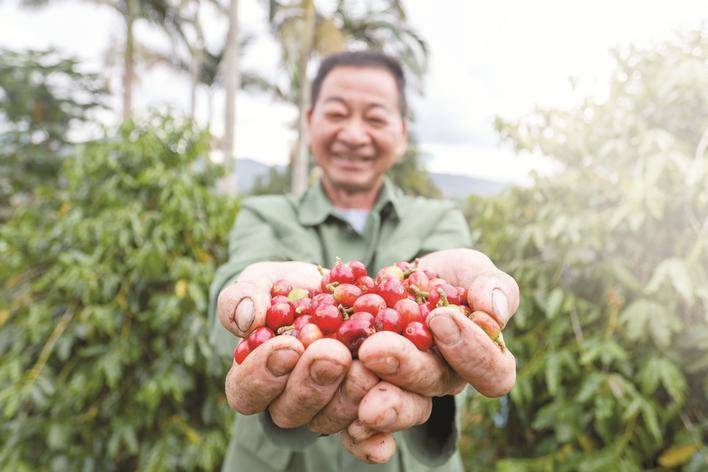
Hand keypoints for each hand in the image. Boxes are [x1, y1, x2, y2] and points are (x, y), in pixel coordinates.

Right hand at [217, 261, 378, 433]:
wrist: (338, 291)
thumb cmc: (286, 289)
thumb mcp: (260, 283)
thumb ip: (242, 298)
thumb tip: (247, 318)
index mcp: (254, 377)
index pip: (247, 391)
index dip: (264, 375)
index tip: (288, 346)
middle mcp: (288, 401)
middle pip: (291, 412)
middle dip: (312, 383)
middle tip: (334, 354)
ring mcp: (327, 409)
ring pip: (331, 420)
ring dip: (348, 397)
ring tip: (365, 364)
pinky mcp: (362, 407)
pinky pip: (368, 432)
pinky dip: (376, 433)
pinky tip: (386, 429)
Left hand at [342, 248, 519, 462]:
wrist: (401, 281)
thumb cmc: (449, 277)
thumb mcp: (472, 270)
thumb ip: (492, 287)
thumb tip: (491, 310)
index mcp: (479, 359)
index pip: (491, 372)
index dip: (471, 352)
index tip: (440, 318)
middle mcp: (444, 381)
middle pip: (433, 386)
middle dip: (405, 368)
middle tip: (375, 349)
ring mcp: (408, 391)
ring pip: (400, 405)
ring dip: (378, 396)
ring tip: (354, 371)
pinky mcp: (372, 394)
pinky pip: (367, 425)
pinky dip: (358, 431)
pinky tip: (346, 425)